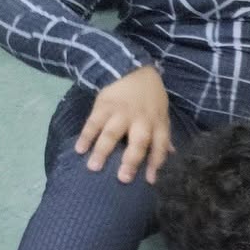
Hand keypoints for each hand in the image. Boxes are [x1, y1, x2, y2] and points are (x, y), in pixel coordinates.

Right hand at [75, 65, 171, 183]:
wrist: (131, 68)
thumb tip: (170, 154)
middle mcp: (141, 119)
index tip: (150, 181)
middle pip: (137, 142)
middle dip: (130, 161)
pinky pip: (93, 123)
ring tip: (93, 167)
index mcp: (157, 122)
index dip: (156, 163)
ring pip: (111, 134)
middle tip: (122, 179)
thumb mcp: (162, 112)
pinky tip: (79, 149)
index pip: (160, 145)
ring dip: (102, 151)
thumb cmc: (150, 96)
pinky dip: (85, 136)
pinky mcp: (103, 105)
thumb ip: (163, 133)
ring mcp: (121, 112)